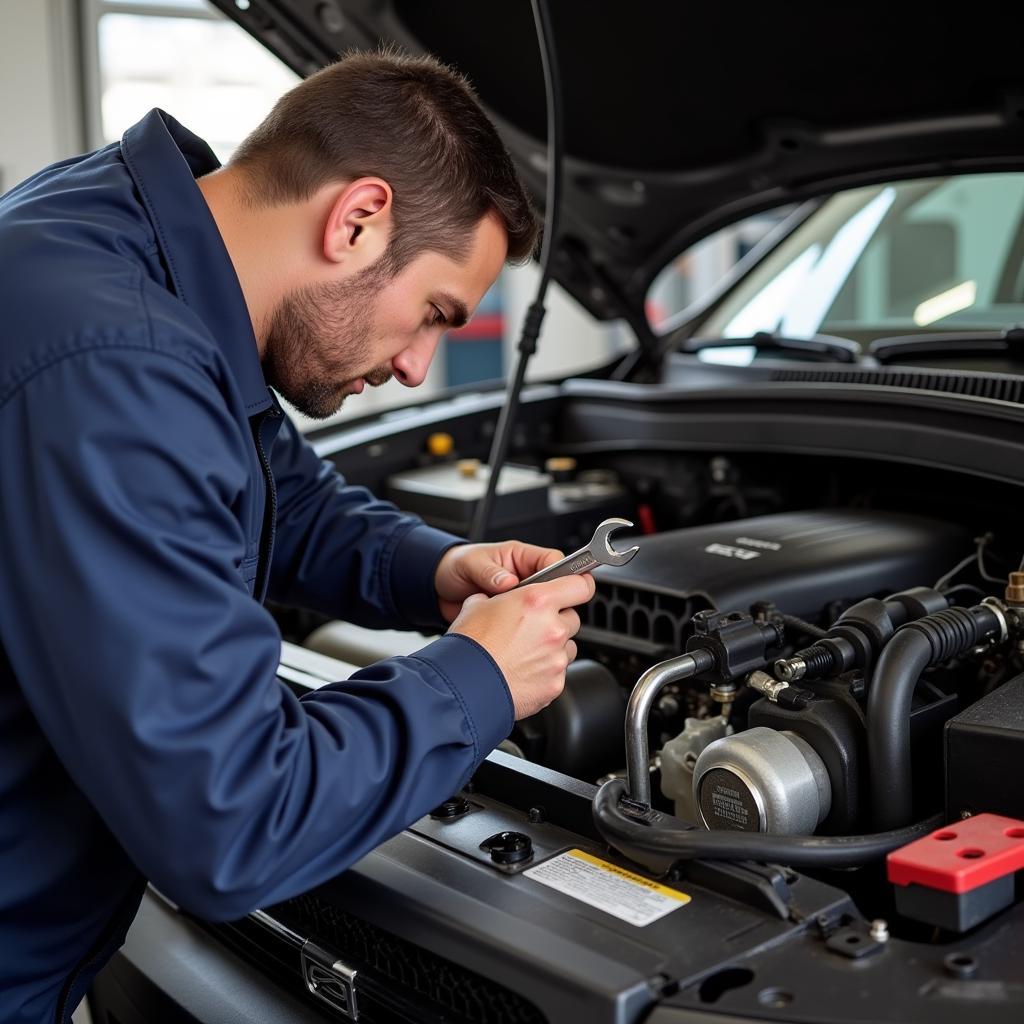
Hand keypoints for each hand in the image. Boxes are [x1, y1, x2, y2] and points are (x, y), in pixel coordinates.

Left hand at [434, 540, 563, 621]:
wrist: (438, 589)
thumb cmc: (456, 567)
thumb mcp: (471, 564)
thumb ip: (490, 572)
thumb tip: (508, 582)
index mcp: (521, 557)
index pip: (553, 561)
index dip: (562, 575)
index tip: (561, 589)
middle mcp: (526, 578)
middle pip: (555, 590)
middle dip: (551, 602)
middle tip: (536, 611)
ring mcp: (522, 601)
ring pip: (546, 611)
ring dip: (536, 619)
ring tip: (519, 624)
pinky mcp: (515, 619)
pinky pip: (530, 626)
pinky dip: (526, 632)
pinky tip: (515, 635)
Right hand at [448, 573, 595, 719]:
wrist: (463, 686)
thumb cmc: (469, 646)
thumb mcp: (477, 604)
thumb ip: (500, 597)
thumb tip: (498, 597)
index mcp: (537, 601)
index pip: (580, 585)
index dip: (579, 585)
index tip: (578, 587)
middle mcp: (553, 628)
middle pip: (572, 618)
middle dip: (556, 621)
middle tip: (532, 628)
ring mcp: (556, 658)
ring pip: (567, 647)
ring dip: (552, 647)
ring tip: (524, 653)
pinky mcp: (555, 684)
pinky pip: (558, 673)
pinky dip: (545, 672)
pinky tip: (522, 671)